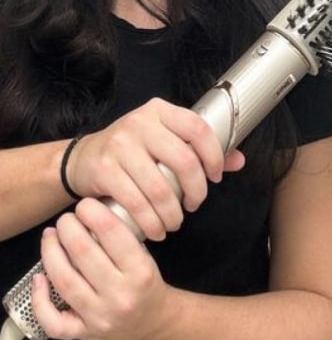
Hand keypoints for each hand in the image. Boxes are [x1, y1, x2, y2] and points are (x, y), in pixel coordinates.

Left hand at [31, 198, 175, 339]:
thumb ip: (123, 241)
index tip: (85, 205)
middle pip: (84, 254)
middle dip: (69, 229)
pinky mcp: (83, 334)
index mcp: (141, 271)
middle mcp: (120, 294)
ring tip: (50, 236)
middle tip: (65, 218)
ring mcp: (99, 316)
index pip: (114, 234)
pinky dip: (40, 299)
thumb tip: (92, 215)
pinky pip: (53, 320)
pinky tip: (39, 278)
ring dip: (51, 253)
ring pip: (64, 281)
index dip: (94, 214)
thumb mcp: (147, 259)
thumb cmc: (147, 286)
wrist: (154, 325)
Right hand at [65, 97, 244, 240]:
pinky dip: (150, 222)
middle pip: (184, 161)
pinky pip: (136, 202)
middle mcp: (141, 123)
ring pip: (160, 188)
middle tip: (195, 205)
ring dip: (172, 213)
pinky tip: (155, 228)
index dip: (214, 156)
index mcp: (161, 111)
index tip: (215, 177)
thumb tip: (239, 161)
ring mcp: (121, 145)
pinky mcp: (104, 169)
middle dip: (196, 191)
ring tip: (175, 222)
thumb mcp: (166, 141)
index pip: (198, 129)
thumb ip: (201, 150)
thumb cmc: (134, 150)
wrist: (83, 159)